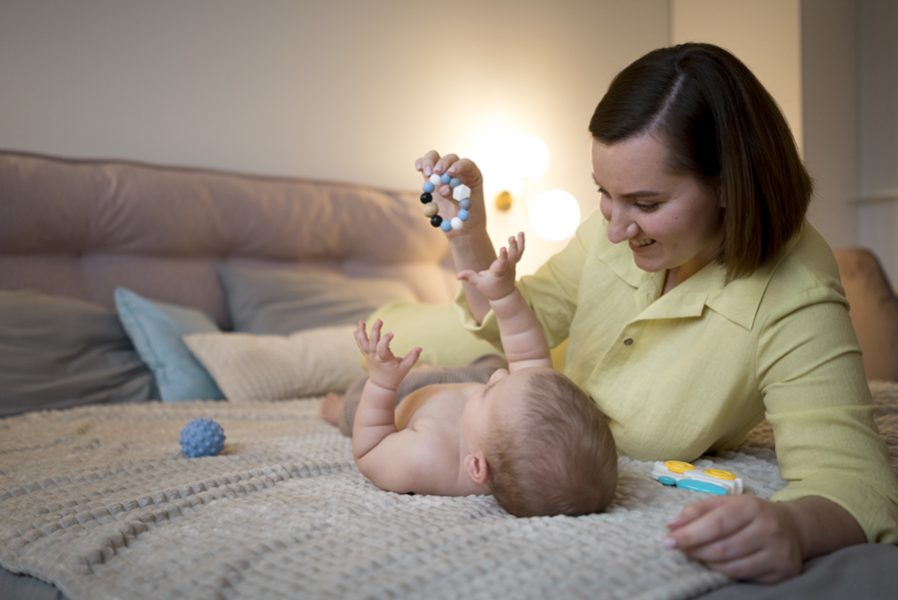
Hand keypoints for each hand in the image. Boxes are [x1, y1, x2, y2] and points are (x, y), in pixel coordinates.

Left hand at [354, 319, 421, 390]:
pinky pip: (360, 345)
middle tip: (379, 320)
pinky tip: (358, 328)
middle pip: (372, 342)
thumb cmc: (395, 375)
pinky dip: (358, 336)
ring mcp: (369, 356)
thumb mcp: (405, 368)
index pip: (382, 348)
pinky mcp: (366, 355)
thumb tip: (420, 347)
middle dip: (375, 331)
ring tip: (361, 322)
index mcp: (384, 360)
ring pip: (362, 343)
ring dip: (361, 332)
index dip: (385, 340)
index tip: (392, 333)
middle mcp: (374, 357)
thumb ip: (413, 357)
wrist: (381, 385)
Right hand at [414, 150, 486, 237]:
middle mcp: (459, 171)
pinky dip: (421, 164)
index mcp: (473, 176)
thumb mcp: (467, 211)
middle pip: (450, 159)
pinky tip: (418, 168)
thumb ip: (455, 198)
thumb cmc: (470, 219)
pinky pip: (425, 167)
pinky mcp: (432, 180)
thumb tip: (442, 189)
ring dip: (430, 162)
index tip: (450, 173)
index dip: (459, 166)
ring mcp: (444, 174)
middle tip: (437, 173)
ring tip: (428, 174)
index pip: (467, 164)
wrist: (462, 229)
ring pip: (436, 158)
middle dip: (443, 163)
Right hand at [456, 232, 524, 300]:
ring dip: (519, 244)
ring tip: (520, 233)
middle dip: (513, 248)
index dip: (503, 257)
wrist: (503, 294)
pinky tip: (520, 234)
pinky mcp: (514, 263)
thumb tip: (457, 276)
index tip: (503, 248)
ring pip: (518, 254)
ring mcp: (512, 265)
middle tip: (511, 238)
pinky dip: (521, 243)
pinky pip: (519, 253)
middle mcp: (507, 269)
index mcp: (498, 273)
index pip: (501, 265)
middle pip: (512, 258)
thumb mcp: (478, 283)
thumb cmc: (489, 288)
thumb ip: (469, 277)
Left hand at [665, 495, 802, 582]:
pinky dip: (724, 572)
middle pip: (722, 548)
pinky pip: (744, 576)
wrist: (794, 527)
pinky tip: (716, 564)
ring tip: (696, 555)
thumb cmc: (752, 513)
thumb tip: (671, 525)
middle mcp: (768, 529)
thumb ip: (698, 511)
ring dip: (707, 563)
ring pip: (732, 566)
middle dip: (695, 550)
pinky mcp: (783, 572)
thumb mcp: (727, 503)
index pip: (716, 524)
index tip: (669, 541)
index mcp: (752, 507)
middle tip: (678, 549)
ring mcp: (778, 553)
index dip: (690, 534)